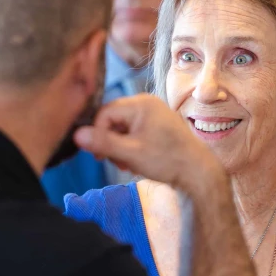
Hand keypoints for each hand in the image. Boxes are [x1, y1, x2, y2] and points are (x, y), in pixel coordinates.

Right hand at [74, 95, 223, 194]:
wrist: (198, 173)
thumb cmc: (167, 161)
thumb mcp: (131, 153)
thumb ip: (103, 143)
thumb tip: (76, 135)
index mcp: (141, 103)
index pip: (105, 113)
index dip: (98, 134)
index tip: (100, 156)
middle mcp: (148, 103)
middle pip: (113, 119)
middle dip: (111, 142)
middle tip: (118, 162)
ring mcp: (154, 113)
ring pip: (123, 127)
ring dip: (120, 147)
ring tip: (130, 164)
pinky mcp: (158, 125)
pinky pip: (135, 132)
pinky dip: (131, 146)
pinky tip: (138, 161)